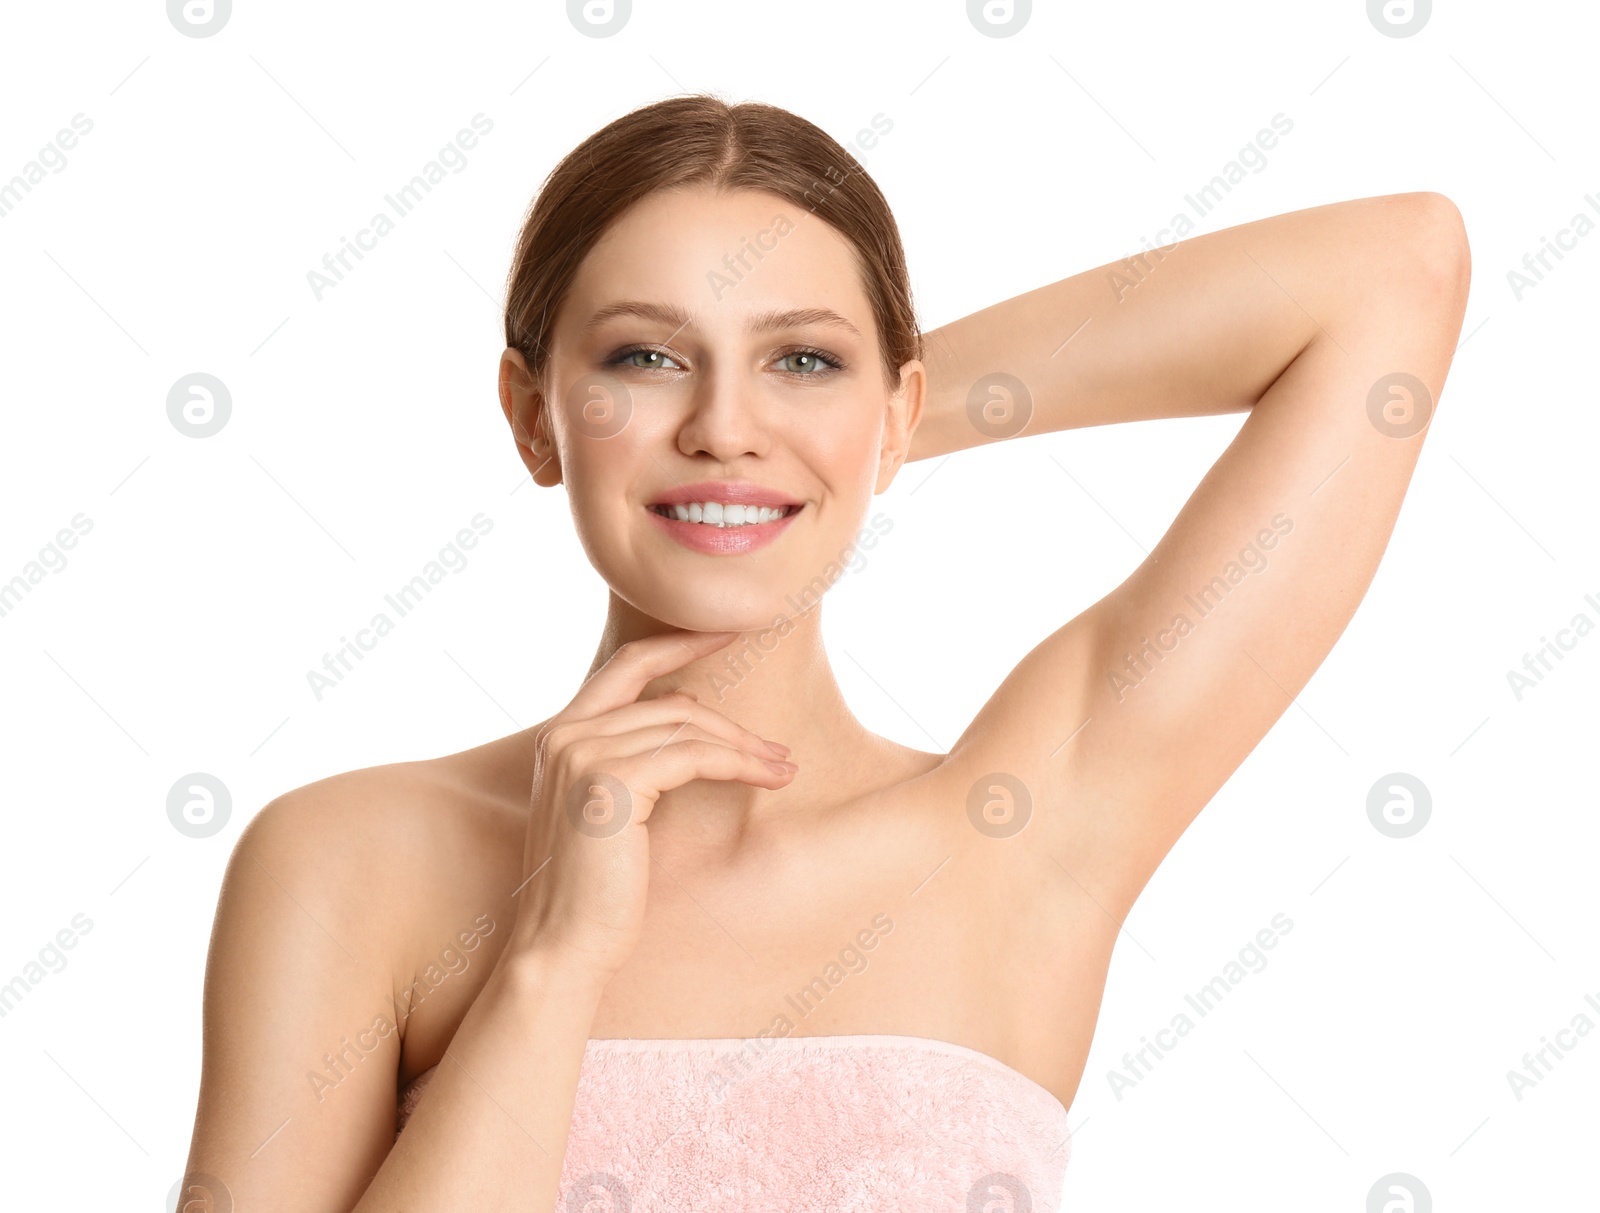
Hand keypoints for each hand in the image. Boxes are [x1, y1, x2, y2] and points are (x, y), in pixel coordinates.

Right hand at [506, 630, 795, 980]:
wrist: (562, 945)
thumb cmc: (595, 889)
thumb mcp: (608, 806)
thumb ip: (630, 755)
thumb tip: (688, 710)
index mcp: (559, 734)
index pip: (627, 665)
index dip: (680, 643)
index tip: (729, 633)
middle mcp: (565, 735)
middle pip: (669, 701)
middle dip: (731, 722)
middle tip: (778, 748)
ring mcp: (583, 754)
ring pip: (687, 725)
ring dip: (744, 746)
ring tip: (783, 767)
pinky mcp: (611, 782)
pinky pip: (694, 755)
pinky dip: (740, 763)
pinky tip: (770, 778)